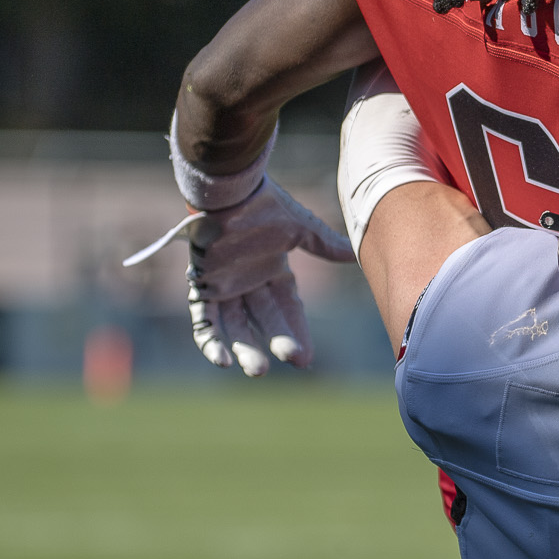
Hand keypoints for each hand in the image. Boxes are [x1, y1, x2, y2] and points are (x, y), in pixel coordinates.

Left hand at [124, 178, 355, 374]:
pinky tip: (221, 361)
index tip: (304, 358)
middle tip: (290, 360)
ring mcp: (223, 285)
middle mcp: (248, 282)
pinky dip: (210, 341)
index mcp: (273, 270)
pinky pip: (203, 320)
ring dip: (244, 349)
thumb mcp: (301, 227)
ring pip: (234, 326)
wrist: (228, 188)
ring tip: (256, 370)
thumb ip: (325, 244)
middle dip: (277, 341)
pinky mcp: (202, 285)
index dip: (296, 332)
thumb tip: (356, 252)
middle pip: (263, 321)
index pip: (288, 309)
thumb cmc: (264, 204)